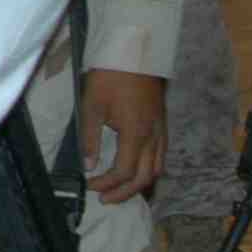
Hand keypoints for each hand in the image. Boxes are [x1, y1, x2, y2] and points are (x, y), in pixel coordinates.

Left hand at [74, 69, 166, 200]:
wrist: (134, 54)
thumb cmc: (110, 77)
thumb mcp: (92, 105)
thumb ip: (89, 137)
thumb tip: (88, 165)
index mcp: (136, 134)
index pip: (125, 171)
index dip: (107, 183)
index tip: (91, 185)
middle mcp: (154, 137)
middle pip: (145, 177)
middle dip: (124, 192)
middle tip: (105, 198)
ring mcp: (161, 132)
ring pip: (157, 169)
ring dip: (139, 184)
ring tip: (119, 190)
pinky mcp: (162, 125)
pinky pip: (161, 156)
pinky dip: (149, 170)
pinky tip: (136, 171)